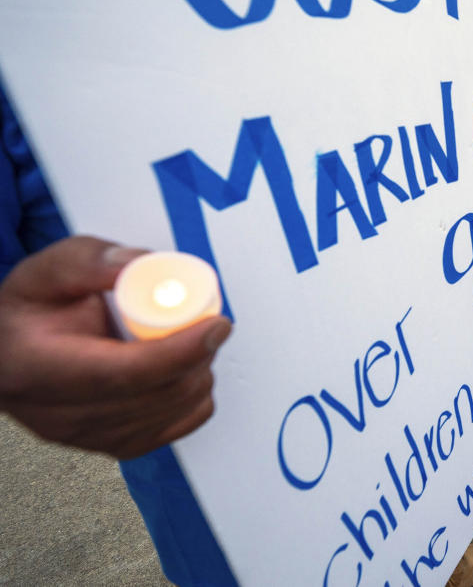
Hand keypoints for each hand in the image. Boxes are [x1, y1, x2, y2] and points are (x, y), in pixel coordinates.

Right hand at [0, 236, 231, 458]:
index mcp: (40, 368)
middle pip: (157, 395)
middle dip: (199, 358)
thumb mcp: (49, 271)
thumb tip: (141, 262)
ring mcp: (88, 437)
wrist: (8, 353)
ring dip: (199, 376)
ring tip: (193, 341)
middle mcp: (62, 414)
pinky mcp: (112, 446)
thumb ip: (92, 261)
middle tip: (210, 323)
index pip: (126, 373)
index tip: (216, 325)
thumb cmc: (27, 313)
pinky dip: (193, 400)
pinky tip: (186, 371)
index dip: (181, 350)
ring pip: (171, 415)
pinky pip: (173, 429)